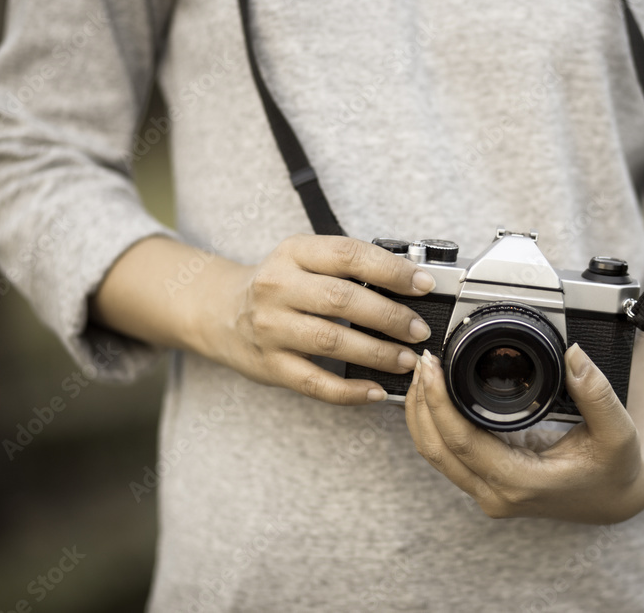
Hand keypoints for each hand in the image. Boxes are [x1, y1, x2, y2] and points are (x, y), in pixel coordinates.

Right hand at [203, 234, 435, 404]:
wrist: (220, 311)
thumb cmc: (278, 285)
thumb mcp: (304, 259)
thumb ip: (347, 267)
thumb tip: (410, 282)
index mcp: (294, 252)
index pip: (349, 255)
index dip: (392, 270)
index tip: (423, 285)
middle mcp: (278, 287)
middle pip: (343, 300)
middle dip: (390, 317)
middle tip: (418, 330)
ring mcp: (271, 328)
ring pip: (331, 342)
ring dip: (377, 353)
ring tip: (406, 360)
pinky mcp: (269, 365)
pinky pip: (314, 382)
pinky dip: (349, 391)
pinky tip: (375, 390)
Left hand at [405, 345, 643, 523]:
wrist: (616, 498)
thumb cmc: (615, 469)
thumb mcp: (617, 431)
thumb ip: (596, 393)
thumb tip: (574, 355)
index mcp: (522, 482)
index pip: (460, 441)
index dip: (438, 402)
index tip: (432, 366)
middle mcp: (497, 493)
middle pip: (435, 449)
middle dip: (421, 402)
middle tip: (424, 361)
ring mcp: (488, 491)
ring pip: (434, 454)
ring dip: (422, 413)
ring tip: (424, 372)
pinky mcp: (486, 482)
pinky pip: (447, 454)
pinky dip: (434, 423)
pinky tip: (436, 395)